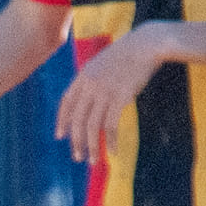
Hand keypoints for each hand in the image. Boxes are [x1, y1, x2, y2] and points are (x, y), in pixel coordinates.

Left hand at [54, 27, 166, 164]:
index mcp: (84, 75)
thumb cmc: (128, 54)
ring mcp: (104, 92)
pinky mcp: (119, 98)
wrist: (146, 44)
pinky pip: (110, 126)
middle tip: (77, 157)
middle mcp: (90, 85)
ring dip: (92, 147)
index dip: (62, 121)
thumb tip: (88, 100)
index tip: (60, 136)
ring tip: (92, 160)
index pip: (66, 102)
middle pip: (77, 119)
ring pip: (92, 127)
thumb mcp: (103, 63)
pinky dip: (110, 141)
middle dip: (75, 141)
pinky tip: (113, 151)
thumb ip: (92, 79)